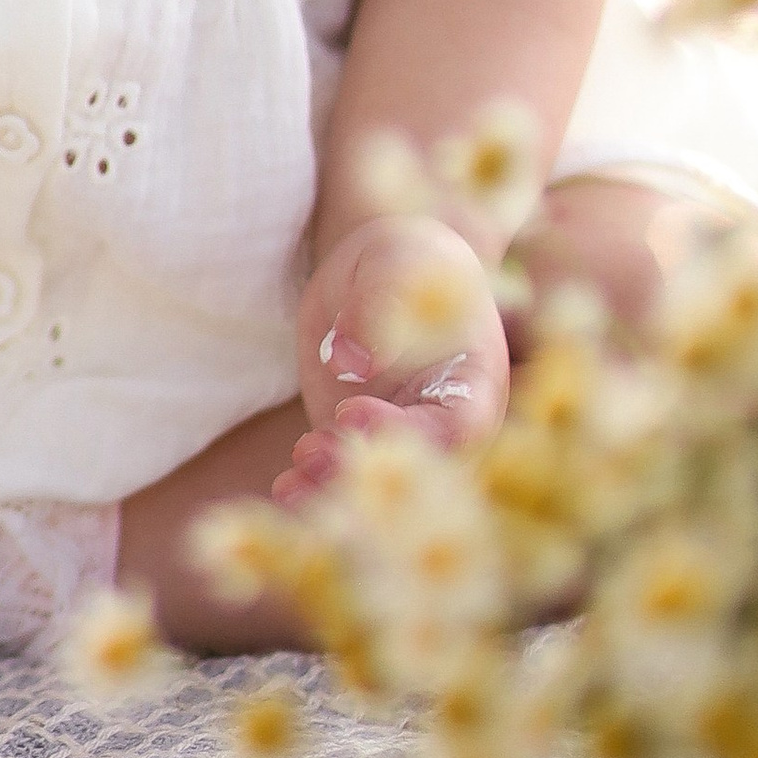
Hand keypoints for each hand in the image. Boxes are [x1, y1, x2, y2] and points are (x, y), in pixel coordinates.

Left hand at [277, 211, 509, 503]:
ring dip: (332, 496)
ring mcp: (398, 444)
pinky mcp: (355, 448)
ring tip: (290, 486)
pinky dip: (314, 493)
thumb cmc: (404, 261)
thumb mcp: (395, 264)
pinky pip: (341, 482)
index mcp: (474, 387)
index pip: (455, 429)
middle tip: (310, 453)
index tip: (352, 411)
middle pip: (413, 476)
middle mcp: (443, 430)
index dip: (406, 431)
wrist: (379, 276)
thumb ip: (380, 305)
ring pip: (375, 492)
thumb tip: (351, 360)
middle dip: (361, 475)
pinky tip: (283, 492)